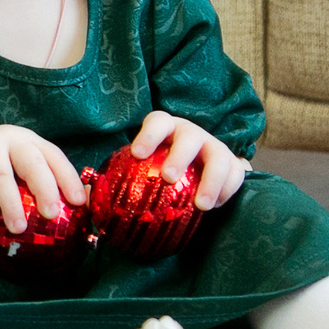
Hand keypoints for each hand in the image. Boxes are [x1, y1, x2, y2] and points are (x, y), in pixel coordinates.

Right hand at [0, 125, 86, 232]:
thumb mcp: (19, 177)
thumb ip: (43, 187)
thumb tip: (83, 204)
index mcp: (29, 142)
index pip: (54, 156)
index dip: (68, 178)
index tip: (78, 202)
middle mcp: (9, 138)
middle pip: (31, 160)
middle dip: (44, 188)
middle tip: (50, 215)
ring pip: (1, 174)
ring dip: (12, 204)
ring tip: (18, 228)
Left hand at [129, 112, 248, 209]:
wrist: (199, 167)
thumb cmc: (160, 166)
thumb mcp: (143, 164)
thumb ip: (122, 177)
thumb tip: (92, 200)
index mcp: (166, 129)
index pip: (158, 122)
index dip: (148, 135)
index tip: (137, 154)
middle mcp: (191, 134)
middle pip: (188, 138)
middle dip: (179, 156)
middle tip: (168, 178)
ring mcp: (214, 146)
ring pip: (218, 156)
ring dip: (210, 181)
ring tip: (200, 206)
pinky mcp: (233, 163)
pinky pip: (236, 174)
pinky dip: (227, 190)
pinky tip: (216, 206)